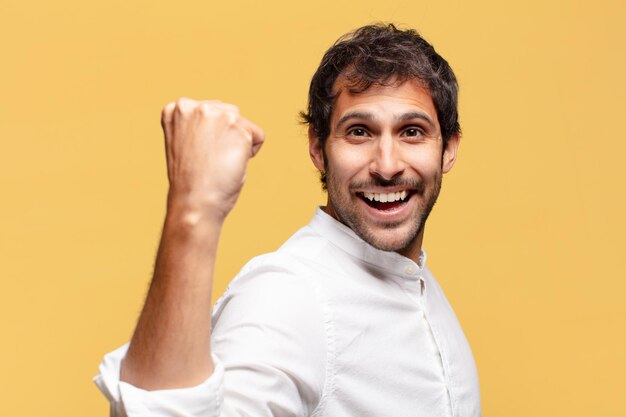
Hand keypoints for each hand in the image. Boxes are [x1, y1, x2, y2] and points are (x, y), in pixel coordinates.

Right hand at [161, 98, 264, 219]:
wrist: (194, 202)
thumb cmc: (191, 180)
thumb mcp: (186, 142)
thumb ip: (198, 125)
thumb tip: (225, 118)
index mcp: (176, 108)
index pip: (209, 112)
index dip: (209, 137)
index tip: (197, 154)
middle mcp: (195, 106)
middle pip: (229, 113)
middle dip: (226, 137)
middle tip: (209, 161)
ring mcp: (217, 114)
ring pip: (243, 124)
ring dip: (238, 143)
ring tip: (219, 162)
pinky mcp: (238, 126)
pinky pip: (258, 136)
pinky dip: (251, 152)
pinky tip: (231, 164)